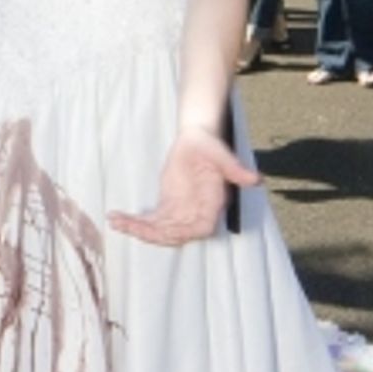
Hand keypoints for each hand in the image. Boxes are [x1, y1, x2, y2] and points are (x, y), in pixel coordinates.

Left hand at [108, 127, 259, 247]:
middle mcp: (197, 212)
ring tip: (117, 222)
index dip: (185, 232)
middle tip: (132, 228)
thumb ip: (235, 168)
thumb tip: (256, 180)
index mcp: (212, 202)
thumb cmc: (209, 144)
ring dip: (139, 230)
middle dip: (155, 234)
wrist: (196, 137)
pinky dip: (135, 223)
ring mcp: (182, 211)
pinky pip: (152, 221)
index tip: (165, 229)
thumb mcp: (221, 153)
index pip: (202, 227)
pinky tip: (116, 219)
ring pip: (161, 230)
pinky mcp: (168, 207)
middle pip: (177, 233)